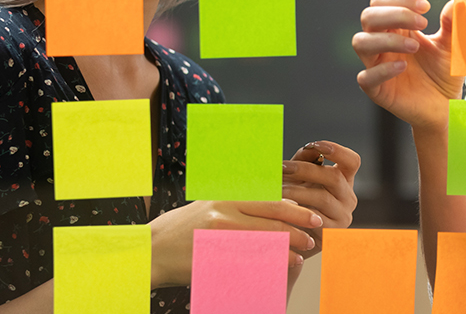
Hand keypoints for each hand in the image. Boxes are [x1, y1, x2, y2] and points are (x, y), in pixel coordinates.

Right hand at [149, 199, 322, 287]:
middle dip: (298, 225)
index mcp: (227, 196)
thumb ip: (239, 204)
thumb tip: (275, 204)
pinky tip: (281, 268)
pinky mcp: (213, 254)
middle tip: (315, 232)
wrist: (150, 249)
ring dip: (288, 246)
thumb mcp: (210, 206)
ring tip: (302, 253)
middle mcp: (225, 210)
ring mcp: (218, 233)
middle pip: (272, 216)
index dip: (295, 208)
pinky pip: (248, 260)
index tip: (311, 215)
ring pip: (265, 239)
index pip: (269, 200)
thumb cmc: (183, 228)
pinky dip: (268, 263)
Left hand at [282, 140, 360, 257]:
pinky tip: (280, 207)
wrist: (296, 237)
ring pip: (322, 198)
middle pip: (334, 177)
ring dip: (296, 190)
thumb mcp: (302, 179)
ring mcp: (343, 215)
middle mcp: (348, 197)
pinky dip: (296, 210)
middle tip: (282, 167)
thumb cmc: (298, 202)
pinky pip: (314, 218)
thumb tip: (309, 147)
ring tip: (276, 188)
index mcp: (345, 180)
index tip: (315, 144)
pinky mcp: (331, 232)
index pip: (352, 161)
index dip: (337, 150)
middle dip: (306, 169)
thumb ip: (306, 161)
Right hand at [352, 0, 464, 132]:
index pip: (381, 2)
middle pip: (368, 16)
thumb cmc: (445, 71)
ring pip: (361, 42)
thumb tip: (456, 1)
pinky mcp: (377, 90)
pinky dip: (383, 70)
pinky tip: (403, 67)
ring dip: (387, 39)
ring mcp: (377, 66)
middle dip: (394, 14)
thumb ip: (454, 24)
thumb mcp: (453, 45)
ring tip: (415, 46)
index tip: (425, 7)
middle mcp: (382, 44)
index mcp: (396, 28)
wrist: (447, 106)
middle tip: (423, 22)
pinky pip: (366, 77)